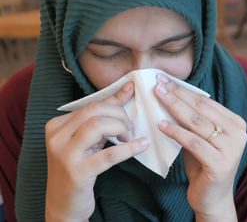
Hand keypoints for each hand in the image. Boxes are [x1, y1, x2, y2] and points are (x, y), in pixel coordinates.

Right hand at [45, 81, 149, 221]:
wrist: (64, 204)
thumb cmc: (79, 167)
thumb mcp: (87, 140)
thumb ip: (104, 116)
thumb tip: (128, 90)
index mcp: (57, 125)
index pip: (90, 105)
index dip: (115, 100)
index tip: (132, 92)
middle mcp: (56, 137)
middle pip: (94, 111)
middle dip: (119, 114)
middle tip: (129, 127)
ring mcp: (65, 155)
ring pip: (97, 126)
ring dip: (120, 128)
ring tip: (128, 137)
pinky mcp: (77, 172)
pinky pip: (109, 155)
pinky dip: (129, 148)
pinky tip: (142, 145)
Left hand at [154, 74, 246, 221]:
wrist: (213, 198)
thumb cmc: (204, 164)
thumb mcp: (201, 138)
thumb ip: (194, 120)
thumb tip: (170, 95)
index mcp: (236, 123)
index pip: (206, 102)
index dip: (184, 90)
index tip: (165, 80)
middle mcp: (238, 134)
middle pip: (201, 108)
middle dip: (177, 94)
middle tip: (158, 83)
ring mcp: (231, 149)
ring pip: (196, 122)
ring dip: (174, 107)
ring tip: (157, 97)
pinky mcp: (220, 164)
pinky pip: (192, 142)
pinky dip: (175, 131)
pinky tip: (161, 124)